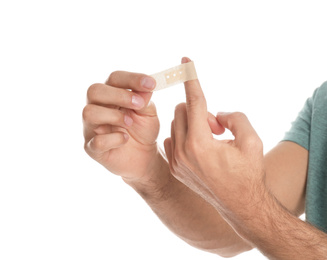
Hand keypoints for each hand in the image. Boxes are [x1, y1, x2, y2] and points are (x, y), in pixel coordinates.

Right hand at [83, 71, 159, 180]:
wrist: (144, 157)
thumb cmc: (143, 130)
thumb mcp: (148, 112)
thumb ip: (145, 99)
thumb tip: (145, 88)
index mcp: (111, 95)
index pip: (114, 78)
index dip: (132, 79)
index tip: (151, 84)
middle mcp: (97, 108)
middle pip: (94, 91)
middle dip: (119, 95)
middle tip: (139, 104)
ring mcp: (92, 128)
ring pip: (89, 112)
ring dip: (114, 116)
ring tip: (130, 123)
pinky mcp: (92, 148)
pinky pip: (96, 141)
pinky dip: (114, 139)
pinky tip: (125, 139)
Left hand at [164, 58, 264, 216]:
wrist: (241, 205)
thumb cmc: (249, 174)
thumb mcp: (251, 140)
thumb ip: (235, 117)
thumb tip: (217, 114)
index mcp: (200, 143)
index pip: (194, 101)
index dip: (191, 79)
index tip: (185, 61)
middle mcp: (182, 152)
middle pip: (181, 110)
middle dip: (198, 110)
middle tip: (217, 126)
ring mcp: (176, 161)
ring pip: (176, 124)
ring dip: (192, 123)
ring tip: (211, 139)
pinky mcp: (174, 168)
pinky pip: (171, 139)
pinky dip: (184, 136)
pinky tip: (200, 149)